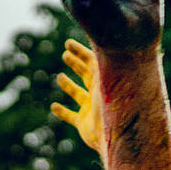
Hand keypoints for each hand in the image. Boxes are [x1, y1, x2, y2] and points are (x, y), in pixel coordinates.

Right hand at [50, 37, 105, 158]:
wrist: (115, 136)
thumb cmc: (114, 106)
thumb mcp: (105, 78)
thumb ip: (97, 59)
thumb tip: (92, 33)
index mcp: (106, 80)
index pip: (93, 60)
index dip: (80, 51)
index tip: (68, 44)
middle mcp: (99, 93)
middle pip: (86, 74)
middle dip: (76, 63)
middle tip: (65, 54)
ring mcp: (90, 109)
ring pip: (78, 93)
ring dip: (68, 85)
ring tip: (60, 77)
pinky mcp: (83, 123)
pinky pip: (71, 116)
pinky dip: (62, 111)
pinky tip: (54, 107)